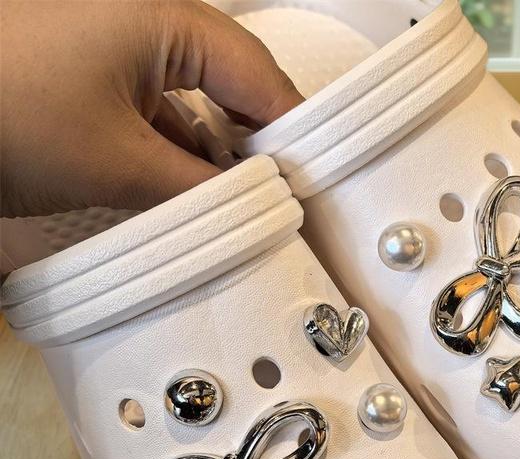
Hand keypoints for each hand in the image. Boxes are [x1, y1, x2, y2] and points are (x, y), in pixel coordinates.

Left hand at [0, 0, 302, 217]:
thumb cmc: (3, 110)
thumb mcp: (119, 162)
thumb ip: (200, 188)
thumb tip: (256, 205)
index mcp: (163, 19)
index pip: (259, 76)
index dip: (293, 132)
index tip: (315, 183)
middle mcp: (145, 25)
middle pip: (232, 85)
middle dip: (258, 144)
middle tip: (284, 198)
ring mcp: (115, 52)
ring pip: (194, 105)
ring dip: (216, 156)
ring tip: (240, 206)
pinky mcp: (92, 82)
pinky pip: (157, 117)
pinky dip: (177, 156)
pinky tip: (189, 194)